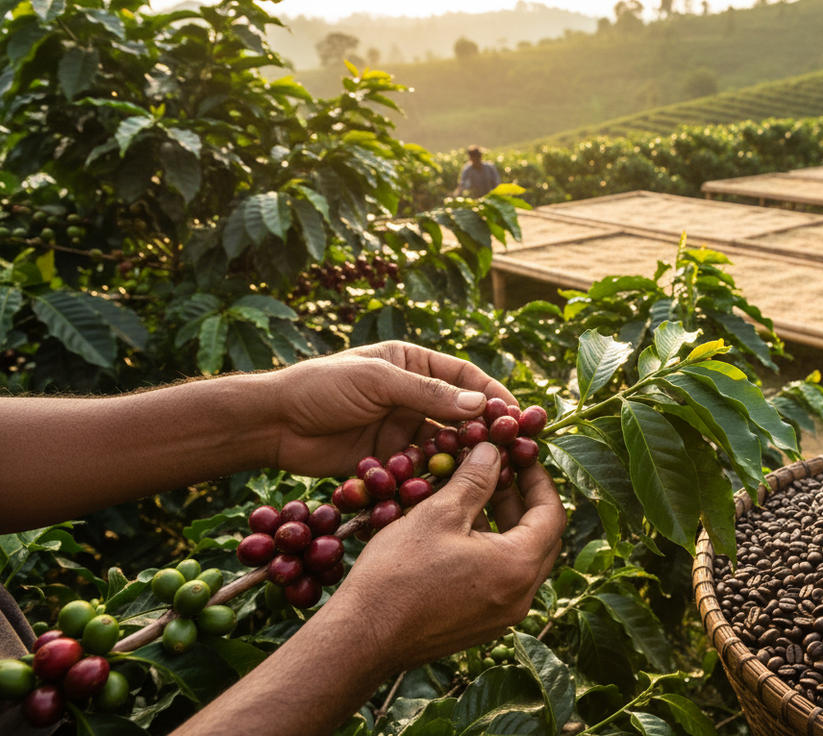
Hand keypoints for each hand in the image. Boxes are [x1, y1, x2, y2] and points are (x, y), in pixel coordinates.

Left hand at [269, 341, 514, 476]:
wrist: (273, 424)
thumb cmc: (322, 387)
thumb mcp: (377, 380)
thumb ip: (427, 393)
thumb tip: (479, 405)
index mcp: (412, 363)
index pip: (465, 377)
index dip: (493, 395)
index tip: (518, 416)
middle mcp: (412, 396)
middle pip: (460, 414)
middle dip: (486, 432)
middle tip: (514, 451)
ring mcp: (401, 429)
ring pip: (444, 445)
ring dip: (464, 458)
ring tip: (488, 474)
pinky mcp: (388, 460)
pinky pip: (421, 470)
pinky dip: (436, 478)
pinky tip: (453, 490)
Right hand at [333, 443, 564, 671]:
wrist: (363, 636)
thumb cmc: (399, 572)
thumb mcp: (439, 514)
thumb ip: (475, 480)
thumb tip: (493, 451)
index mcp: (519, 566)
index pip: (553, 514)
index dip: (539, 480)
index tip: (522, 457)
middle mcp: (521, 596)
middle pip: (541, 538)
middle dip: (524, 501)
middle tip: (500, 473)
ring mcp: (502, 615)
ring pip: (520, 559)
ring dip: (506, 524)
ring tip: (476, 494)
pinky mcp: (480, 625)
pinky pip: (500, 579)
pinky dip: (491, 550)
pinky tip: (461, 529)